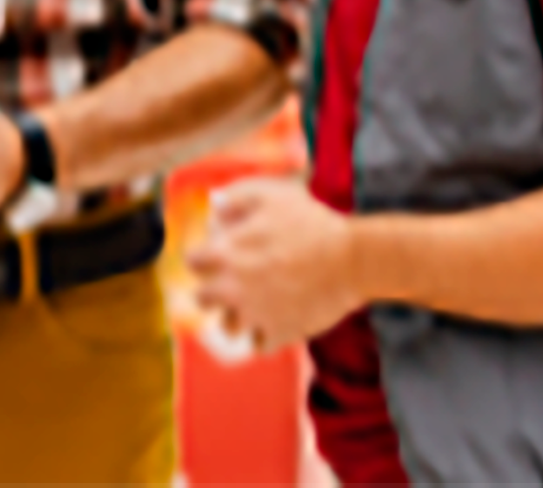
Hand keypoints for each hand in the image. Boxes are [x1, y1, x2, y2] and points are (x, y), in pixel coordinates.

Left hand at [189, 178, 364, 350]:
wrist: (351, 260)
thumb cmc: (312, 224)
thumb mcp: (273, 197)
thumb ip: (237, 198)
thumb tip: (215, 204)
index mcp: (226, 253)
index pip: (192, 262)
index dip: (202, 257)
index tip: (214, 256)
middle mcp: (233, 287)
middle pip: (202, 299)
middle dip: (212, 291)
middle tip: (230, 284)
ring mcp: (255, 314)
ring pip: (228, 327)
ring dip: (237, 316)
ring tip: (255, 305)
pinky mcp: (278, 333)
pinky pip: (260, 344)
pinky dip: (266, 335)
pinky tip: (276, 320)